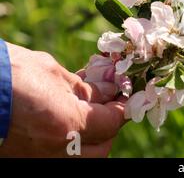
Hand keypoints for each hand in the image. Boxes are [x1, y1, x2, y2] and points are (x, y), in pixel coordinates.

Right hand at [0, 43, 126, 156]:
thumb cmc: (11, 72)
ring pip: (84, 157)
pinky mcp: (26, 159)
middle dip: (108, 126)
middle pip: (102, 146)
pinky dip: (71, 143)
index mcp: (69, 125)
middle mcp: (59, 150)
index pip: (112, 122)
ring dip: (92, 138)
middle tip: (106, 104)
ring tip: (86, 114)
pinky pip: (61, 155)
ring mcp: (40, 159)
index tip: (122, 95)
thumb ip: (86, 88)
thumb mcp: (54, 73)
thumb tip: (107, 91)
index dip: (121, 107)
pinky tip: (67, 124)